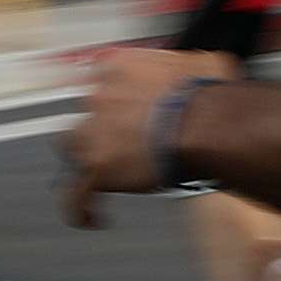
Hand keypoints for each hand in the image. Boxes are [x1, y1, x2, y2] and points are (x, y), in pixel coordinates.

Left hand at [69, 47, 223, 228]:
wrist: (206, 123)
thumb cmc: (208, 93)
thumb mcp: (201, 62)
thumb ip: (184, 66)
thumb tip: (197, 70)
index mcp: (119, 67)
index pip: (104, 79)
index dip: (117, 98)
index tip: (130, 109)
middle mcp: (99, 95)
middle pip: (86, 112)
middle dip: (100, 128)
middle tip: (122, 144)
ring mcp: (94, 131)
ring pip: (71, 148)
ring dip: (86, 160)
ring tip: (102, 177)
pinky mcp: (97, 167)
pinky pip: (75, 193)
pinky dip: (79, 207)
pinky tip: (92, 218)